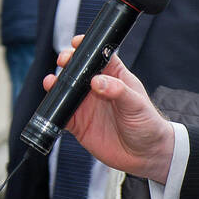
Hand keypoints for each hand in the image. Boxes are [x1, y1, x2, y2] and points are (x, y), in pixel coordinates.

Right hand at [44, 34, 176, 183]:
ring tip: (51, 82)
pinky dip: (54, 110)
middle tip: (64, 62)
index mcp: (115, 76)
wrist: (145, 156)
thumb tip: (97, 81)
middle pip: (78, 70)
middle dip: (68, 63)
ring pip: (66, 91)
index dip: (87, 47)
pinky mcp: (79, 124)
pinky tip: (51, 105)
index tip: (77, 43)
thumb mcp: (137, 105)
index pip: (99, 56)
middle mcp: (98, 88)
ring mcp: (86, 105)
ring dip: (56, 85)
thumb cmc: (148, 125)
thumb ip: (118, 91)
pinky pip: (62, 114)